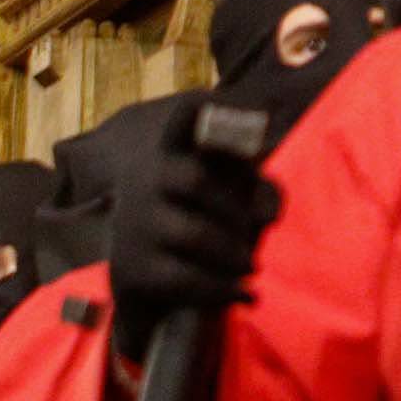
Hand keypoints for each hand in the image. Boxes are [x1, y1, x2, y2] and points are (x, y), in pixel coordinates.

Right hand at [107, 107, 284, 341]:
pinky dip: (223, 288)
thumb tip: (269, 210)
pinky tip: (245, 294)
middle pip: (196, 180)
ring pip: (194, 233)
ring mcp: (133, 225)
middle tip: (254, 233)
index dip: (210, 106)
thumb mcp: (225, 198)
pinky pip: (186, 278)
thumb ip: (255, 189)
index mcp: (172, 152)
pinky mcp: (131, 269)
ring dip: (234, 253)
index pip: (184, 115)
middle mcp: (145, 180)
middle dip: (237, 210)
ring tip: (250, 266)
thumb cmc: (197, 225)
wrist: (140, 287)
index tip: (253, 109)